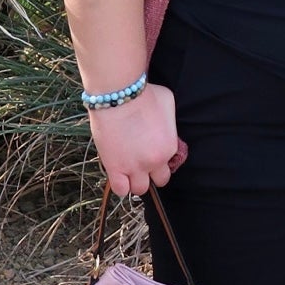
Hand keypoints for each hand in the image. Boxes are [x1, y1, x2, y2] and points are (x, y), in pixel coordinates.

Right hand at [88, 82, 186, 196]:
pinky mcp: (114, 168)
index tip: (152, 154)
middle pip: (159, 181)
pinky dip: (120, 185)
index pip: (170, 166)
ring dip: (135, 181)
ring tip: (128, 170)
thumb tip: (164, 126)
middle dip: (151, 174)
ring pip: (139, 189)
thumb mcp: (168, 104)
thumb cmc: (144, 94)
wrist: (118, 95)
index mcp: (169, 147)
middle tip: (141, 162)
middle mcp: (154, 162)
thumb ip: (169, 122)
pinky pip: (120, 190)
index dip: (161, 160)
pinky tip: (118, 174)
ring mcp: (134, 167)